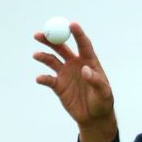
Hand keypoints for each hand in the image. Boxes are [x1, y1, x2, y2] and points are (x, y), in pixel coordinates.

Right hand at [33, 22, 116, 141]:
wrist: (93, 117)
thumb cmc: (103, 102)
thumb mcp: (104, 92)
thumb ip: (96, 80)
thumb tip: (85, 69)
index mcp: (89, 62)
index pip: (83, 44)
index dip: (77, 33)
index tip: (71, 24)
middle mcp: (76, 64)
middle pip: (62, 47)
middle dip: (51, 39)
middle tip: (40, 34)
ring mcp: (66, 74)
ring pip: (52, 60)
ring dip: (43, 56)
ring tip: (37, 55)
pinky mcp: (58, 86)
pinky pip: (48, 79)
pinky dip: (43, 78)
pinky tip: (41, 79)